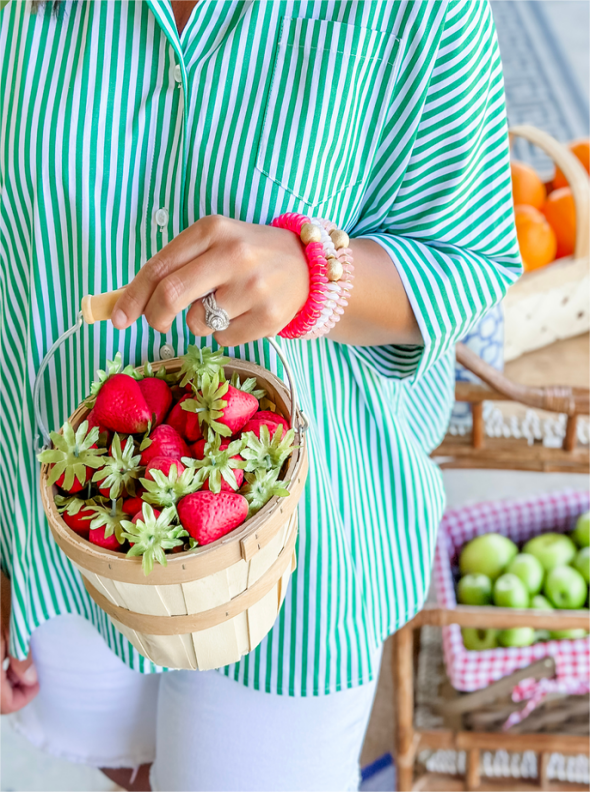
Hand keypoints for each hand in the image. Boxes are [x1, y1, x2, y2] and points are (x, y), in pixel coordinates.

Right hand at [0, 569, 38, 713]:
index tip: (38, 678)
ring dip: (3, 679)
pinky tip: (5, 649)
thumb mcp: (14, 620)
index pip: (4, 705)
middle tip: (30, 667)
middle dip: (13, 688)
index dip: (24, 697)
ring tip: (19, 657)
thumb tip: (30, 678)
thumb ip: (21, 654)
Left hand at [111, 216, 309, 345]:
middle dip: (155, 316)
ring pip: (199, 322)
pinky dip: (225, 333)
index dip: (133, 296)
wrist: (307, 264)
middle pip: (171, 295)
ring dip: (200, 322)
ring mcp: (253, 286)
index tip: (119, 318)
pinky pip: (224, 338)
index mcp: (212, 230)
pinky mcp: (269, 316)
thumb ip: (177, 265)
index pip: (159, 266)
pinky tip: (244, 314)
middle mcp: (233, 254)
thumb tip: (129, 304)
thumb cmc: (249, 254)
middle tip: (158, 324)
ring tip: (225, 305)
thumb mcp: (215, 243)